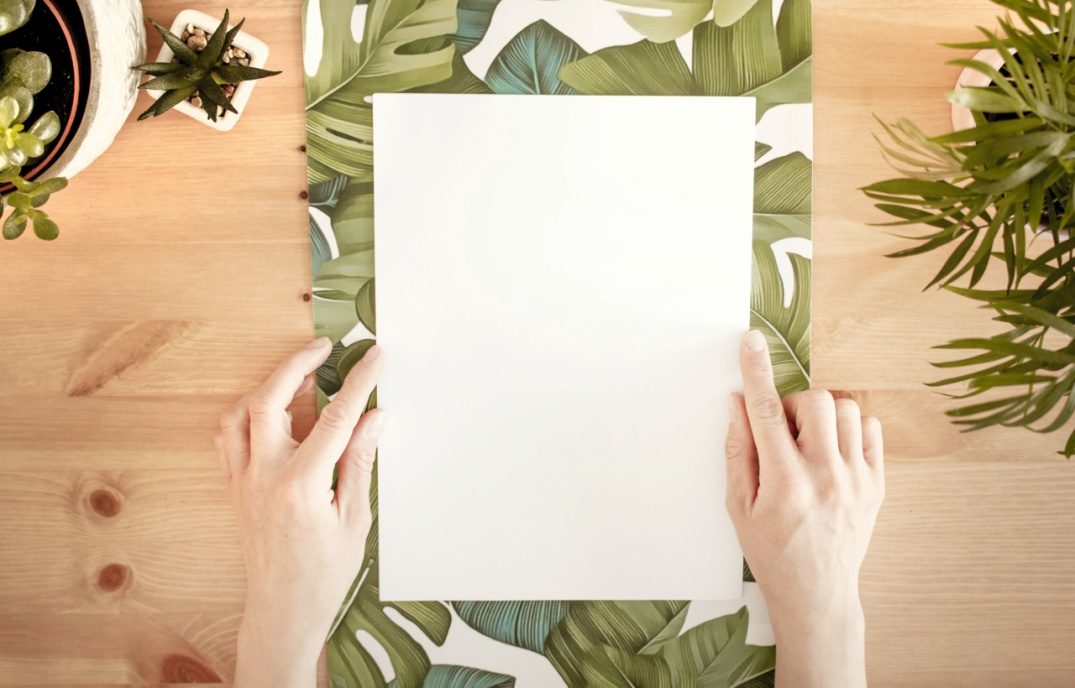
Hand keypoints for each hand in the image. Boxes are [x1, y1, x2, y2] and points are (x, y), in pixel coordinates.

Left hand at [215, 338, 385, 687]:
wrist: (283, 610)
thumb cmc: (323, 574)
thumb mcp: (355, 518)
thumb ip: (359, 462)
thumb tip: (373, 418)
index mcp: (301, 485)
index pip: (335, 418)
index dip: (358, 383)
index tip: (373, 358)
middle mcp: (263, 477)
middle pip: (270, 400)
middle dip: (296, 365)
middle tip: (324, 347)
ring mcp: (242, 481)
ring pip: (240, 414)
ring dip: (267, 386)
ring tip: (299, 375)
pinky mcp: (234, 488)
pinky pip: (229, 438)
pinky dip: (248, 413)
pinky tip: (271, 409)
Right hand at [725, 330, 883, 687]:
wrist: (816, 592)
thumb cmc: (771, 550)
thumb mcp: (738, 505)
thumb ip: (738, 450)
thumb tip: (738, 404)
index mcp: (784, 483)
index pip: (766, 411)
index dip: (756, 371)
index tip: (751, 342)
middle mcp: (824, 476)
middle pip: (813, 401)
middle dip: (791, 406)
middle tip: (781, 433)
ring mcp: (856, 479)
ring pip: (845, 409)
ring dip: (820, 416)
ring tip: (807, 445)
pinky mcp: (876, 483)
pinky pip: (870, 429)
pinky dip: (848, 429)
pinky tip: (831, 452)